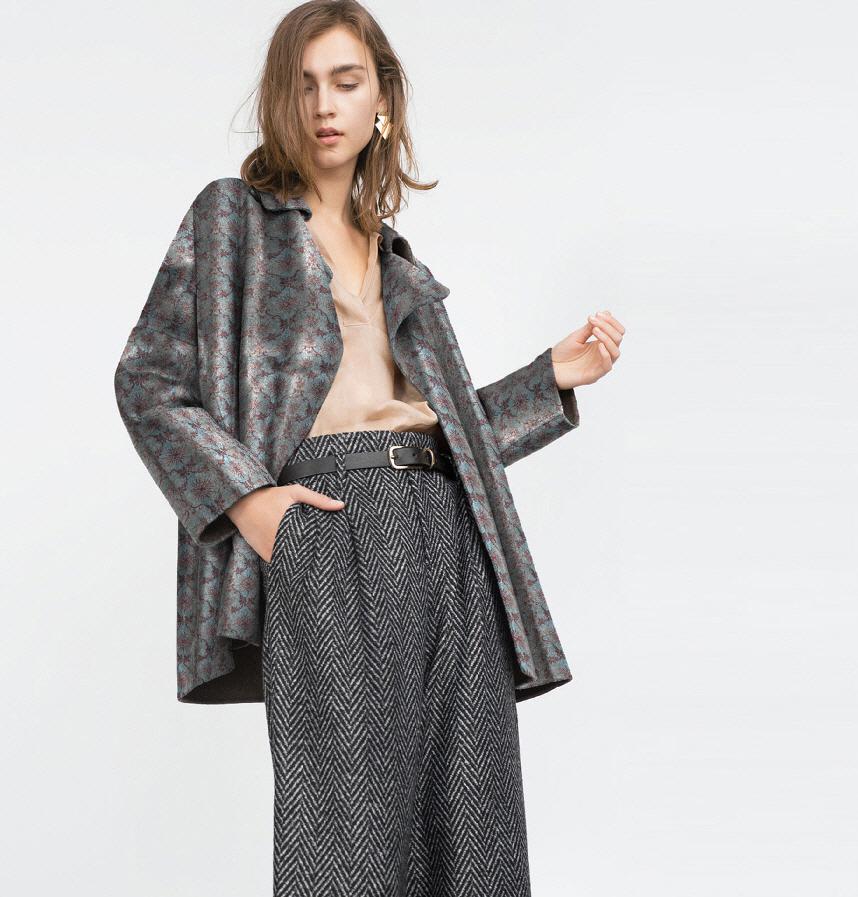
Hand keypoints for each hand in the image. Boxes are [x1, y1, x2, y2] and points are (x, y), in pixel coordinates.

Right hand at [227, 484, 345, 562]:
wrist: (243, 502)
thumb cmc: (271, 496)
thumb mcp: (295, 492)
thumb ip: (318, 499)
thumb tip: (341, 505)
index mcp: (291, 526)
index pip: (313, 545)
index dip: (323, 551)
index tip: (333, 552)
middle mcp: (280, 541)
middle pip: (304, 557)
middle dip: (315, 559)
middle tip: (327, 560)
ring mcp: (271, 550)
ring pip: (292, 564)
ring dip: (302, 563)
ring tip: (314, 563)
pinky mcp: (264, 555)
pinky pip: (280, 564)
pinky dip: (288, 564)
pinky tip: (298, 562)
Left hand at [551, 309, 624, 388]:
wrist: (550, 369)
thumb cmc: (563, 354)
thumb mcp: (576, 337)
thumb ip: (590, 327)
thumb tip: (606, 312)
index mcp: (601, 344)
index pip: (616, 331)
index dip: (611, 321)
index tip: (598, 314)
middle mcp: (603, 354)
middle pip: (618, 339)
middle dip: (609, 327)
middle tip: (594, 321)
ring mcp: (600, 364)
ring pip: (616, 352)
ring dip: (608, 338)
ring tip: (595, 330)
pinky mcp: (595, 375)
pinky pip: (607, 366)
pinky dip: (606, 355)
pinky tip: (598, 345)